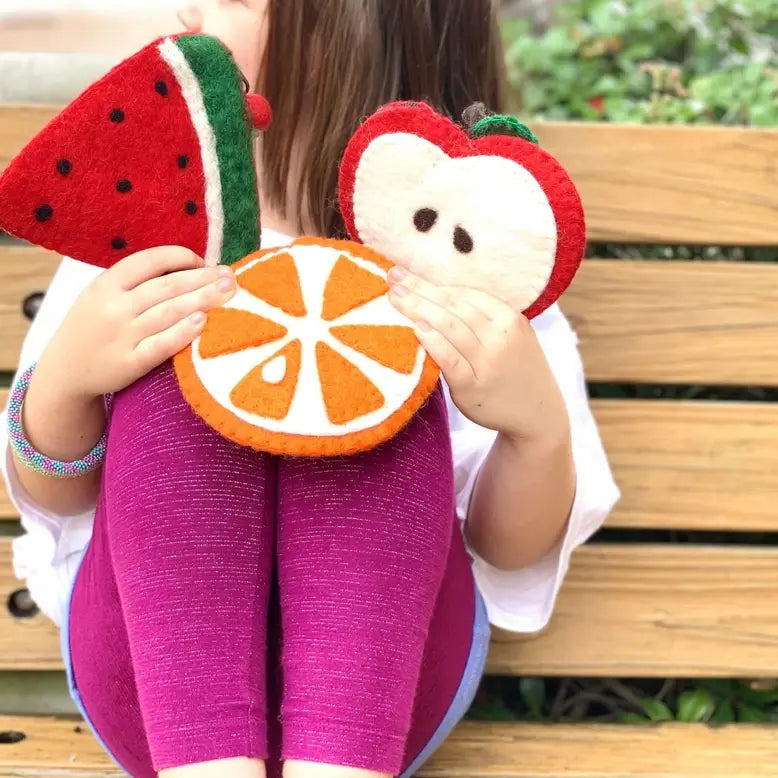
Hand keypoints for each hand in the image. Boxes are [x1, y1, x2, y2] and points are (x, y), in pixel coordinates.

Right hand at [38, 246, 235, 400]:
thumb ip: (135, 282)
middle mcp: (114, 308)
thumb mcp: (102, 295)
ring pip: (168, 312)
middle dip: (202, 279)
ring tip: (228, 293)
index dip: (180, 258)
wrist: (65, 371)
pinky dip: (182, 332)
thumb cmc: (94, 327)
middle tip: (230, 275)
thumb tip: (188, 267)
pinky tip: (203, 322)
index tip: (203, 261)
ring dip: (202, 300)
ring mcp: (121, 336)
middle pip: (166, 287)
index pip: (149, 261)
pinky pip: (160, 345)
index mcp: (107, 284)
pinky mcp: (129, 363)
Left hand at [388, 266, 569, 442]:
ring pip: (450, 327)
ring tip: (395, 299)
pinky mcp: (473, 386)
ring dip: (420, 309)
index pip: (465, 293)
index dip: (433, 281)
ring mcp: (488, 362)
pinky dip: (433, 342)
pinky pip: (450, 359)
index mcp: (509, 318)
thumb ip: (483, 318)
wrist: (538, 414)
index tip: (406, 273)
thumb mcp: (511, 336)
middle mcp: (500, 336)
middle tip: (393, 279)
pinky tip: (416, 329)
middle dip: (420, 290)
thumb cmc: (516, 370)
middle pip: (454, 306)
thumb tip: (436, 295)